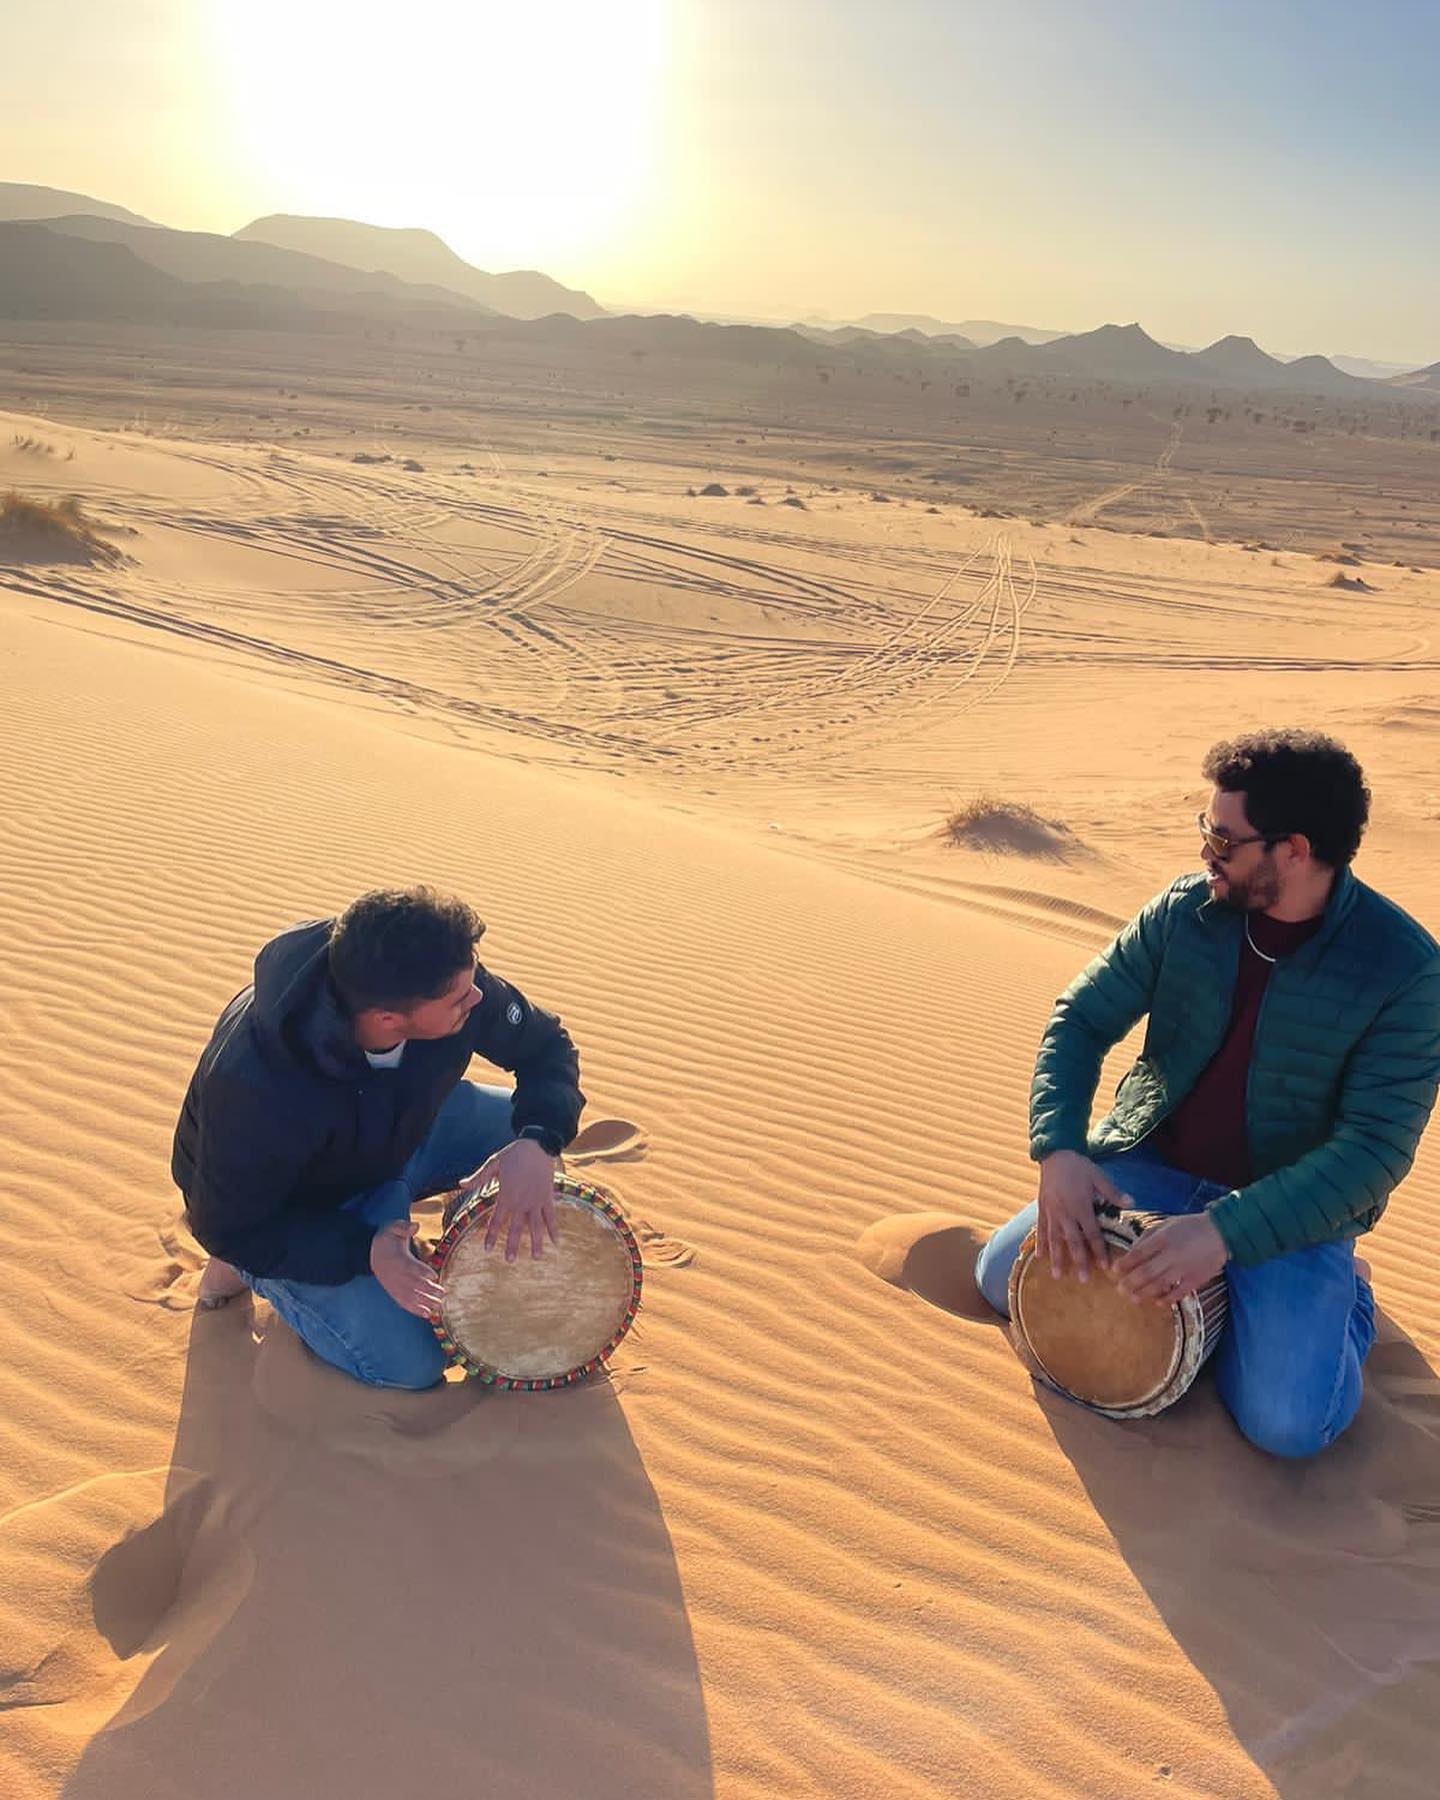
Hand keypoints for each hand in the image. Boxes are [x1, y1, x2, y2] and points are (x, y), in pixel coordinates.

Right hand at [370, 1219, 447, 1318]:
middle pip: (412, 1284)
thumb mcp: (392, 1228)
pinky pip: (404, 1303)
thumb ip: (403, 1227)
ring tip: (439, 1306)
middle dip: (427, 1289)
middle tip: (442, 1292)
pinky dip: (415, 1310)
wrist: (369, 1253)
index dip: (420, 1271)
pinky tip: (427, 1315)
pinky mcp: (394, 1292)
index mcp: (396, 1258)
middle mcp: (395, 1275)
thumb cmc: (386, 1239)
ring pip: (410, 1296)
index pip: (409, 1266)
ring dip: (424, 1302)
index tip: (433, 1275)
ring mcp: (394, 1285)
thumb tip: (415, 1225)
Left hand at [458, 1137, 559, 1261]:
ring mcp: (536, 1201)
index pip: (496, 1221)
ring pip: (536, 1227)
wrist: (538, 1145)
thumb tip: (460, 1184)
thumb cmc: (514, 1154)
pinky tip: (557, 1242)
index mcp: (506, 1196)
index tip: (487, 1250)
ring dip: (536, 1243)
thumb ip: (478, 1177)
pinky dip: (554, 1229)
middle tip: (510, 1261)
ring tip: (536, 1258)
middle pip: (516, 1229)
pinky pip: (551, 1216)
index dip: (491, 1236)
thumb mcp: (493, 1164)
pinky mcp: (547, 1197)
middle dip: (512, 1246)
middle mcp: (521, 1202)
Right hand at [1035, 1150, 1128, 1282]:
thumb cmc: (1079, 1166)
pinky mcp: (1042, 1209)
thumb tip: (1132, 1203)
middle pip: (1073, 1241)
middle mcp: (1065, 1212)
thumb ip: (1113, 1193)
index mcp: (1081, 1205)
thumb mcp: (1098, 1176)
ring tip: (1058, 1275)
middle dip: (1079, 1261)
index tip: (1105, 1267)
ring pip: (1054, 1239)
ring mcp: (1052, 1212)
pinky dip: (1040, 1243)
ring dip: (1057, 1258)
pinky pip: (1041, 1229)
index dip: (1099, 1251)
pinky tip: (1039, 1258)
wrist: (1054, 1154)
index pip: (1092, 1233)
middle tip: (1083, 1280)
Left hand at [1115, 1213, 1227, 1303]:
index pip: (1139, 1253)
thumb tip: (1132, 1251)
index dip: (1125, 1263)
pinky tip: (1157, 1303)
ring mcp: (1185, 1268)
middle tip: (1119, 1290)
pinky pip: (1179, 1292)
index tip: (1114, 1270)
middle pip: (1146, 1272)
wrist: (1221, 1232)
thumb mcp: (1166, 1224)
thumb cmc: (1190, 1226)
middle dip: (1130, 1282)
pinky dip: (1168, 1299)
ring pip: (1160, 1284)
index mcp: (1163, 1238)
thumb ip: (1148, 1236)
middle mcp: (1172, 1254)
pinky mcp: (1197, 1278)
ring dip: (1144, 1293)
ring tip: (1133, 1298)